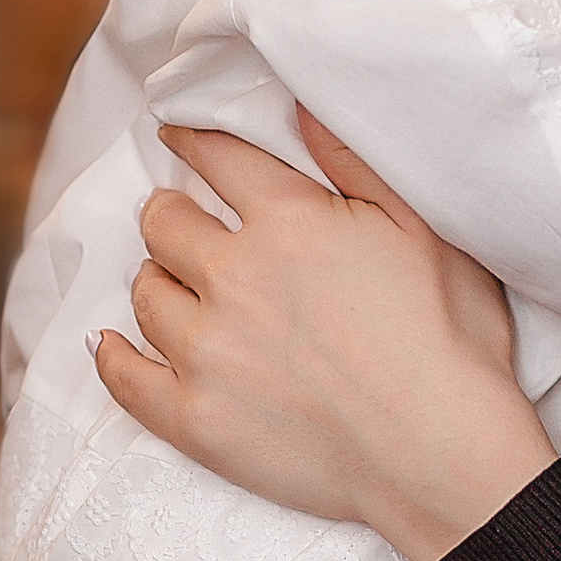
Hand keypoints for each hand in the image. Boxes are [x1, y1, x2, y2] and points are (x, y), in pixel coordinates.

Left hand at [95, 120, 557, 560]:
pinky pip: (125, 379)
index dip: (192, 142)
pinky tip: (111, 345)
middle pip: (163, 226)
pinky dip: (113, 356)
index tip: (177, 137)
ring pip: (145, 295)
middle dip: (168, 215)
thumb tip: (299, 105)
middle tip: (177, 222)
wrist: (443, 455)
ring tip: (171, 288)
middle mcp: (232, 278)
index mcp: (288, 222)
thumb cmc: (450, 342)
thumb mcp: (424, 230)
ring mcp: (207, 352)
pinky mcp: (195, 420)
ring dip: (156, 283)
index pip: (216, 159)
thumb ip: (354, 162)